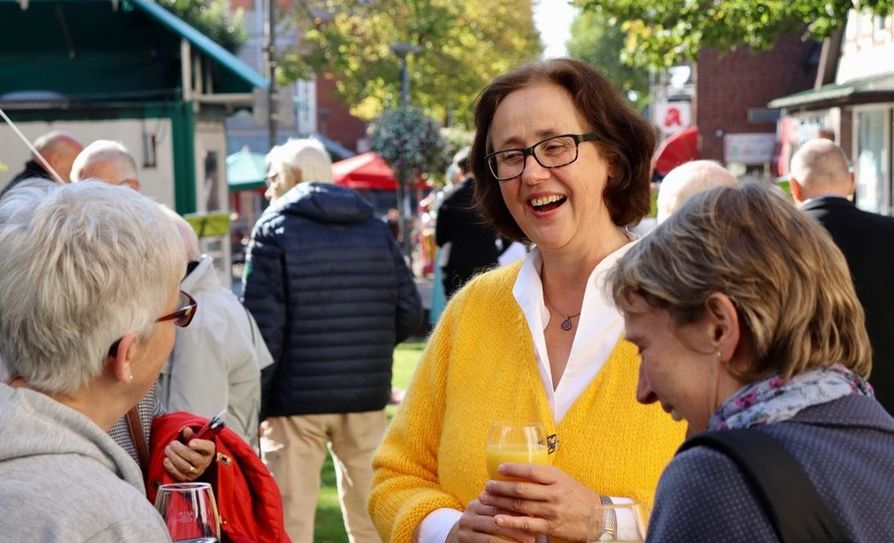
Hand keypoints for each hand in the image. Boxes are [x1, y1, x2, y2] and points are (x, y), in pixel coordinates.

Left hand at [163, 427, 215, 481]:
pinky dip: (170, 467)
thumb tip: (186, 430)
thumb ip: (190, 435)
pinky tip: (166, 459)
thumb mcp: (195, 438)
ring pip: (185, 467)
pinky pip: (178, 474)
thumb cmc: (195, 448)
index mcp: (209, 450)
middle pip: (193, 458)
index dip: (199, 445)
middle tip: (172, 443)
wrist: (195, 460)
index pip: (207, 447)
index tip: (191, 442)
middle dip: (180, 450)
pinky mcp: (187, 478)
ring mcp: (196, 472)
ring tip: (168, 449)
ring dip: (173, 457)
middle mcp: (205, 462)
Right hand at [444, 499, 536, 542]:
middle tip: (535, 530)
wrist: (457, 537)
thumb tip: (532, 506)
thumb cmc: (481, 524)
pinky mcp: (464, 538)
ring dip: (513, 535)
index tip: (535, 513)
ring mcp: (466, 525)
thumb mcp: (488, 513)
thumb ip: (502, 507)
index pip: (500, 500)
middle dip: (518, 522)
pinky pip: (487, 542)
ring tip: (530, 541)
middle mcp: (470, 511)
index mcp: (478, 501)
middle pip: (498, 514)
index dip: (518, 507)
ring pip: (493, 530)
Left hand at [480, 464, 599, 541]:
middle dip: (500, 487)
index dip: (513, 469)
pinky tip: (497, 519)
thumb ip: (545, 476)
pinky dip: (510, 521)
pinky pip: (526, 524)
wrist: (598, 518)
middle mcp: (554, 493)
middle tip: (487, 486)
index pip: (532, 470)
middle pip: (521, 489)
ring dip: (500, 502)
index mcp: (557, 478)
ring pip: (520, 505)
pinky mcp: (550, 526)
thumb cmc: (578, 496)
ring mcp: (552, 511)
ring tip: (486, 499)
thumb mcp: (565, 480)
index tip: (499, 468)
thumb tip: (520, 469)